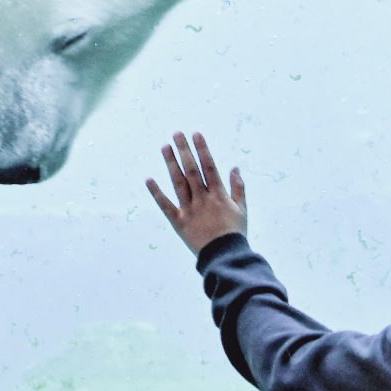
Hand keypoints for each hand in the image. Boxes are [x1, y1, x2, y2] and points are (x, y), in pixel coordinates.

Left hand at [146, 131, 246, 249]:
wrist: (224, 257)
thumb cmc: (234, 233)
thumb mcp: (242, 209)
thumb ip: (239, 187)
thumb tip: (235, 167)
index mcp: (219, 195)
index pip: (208, 166)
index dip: (202, 149)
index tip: (196, 134)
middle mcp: (203, 199)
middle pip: (191, 170)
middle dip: (184, 150)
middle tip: (176, 134)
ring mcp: (189, 210)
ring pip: (178, 183)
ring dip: (171, 164)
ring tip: (165, 147)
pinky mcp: (179, 222)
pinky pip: (165, 206)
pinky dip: (156, 193)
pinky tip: (148, 179)